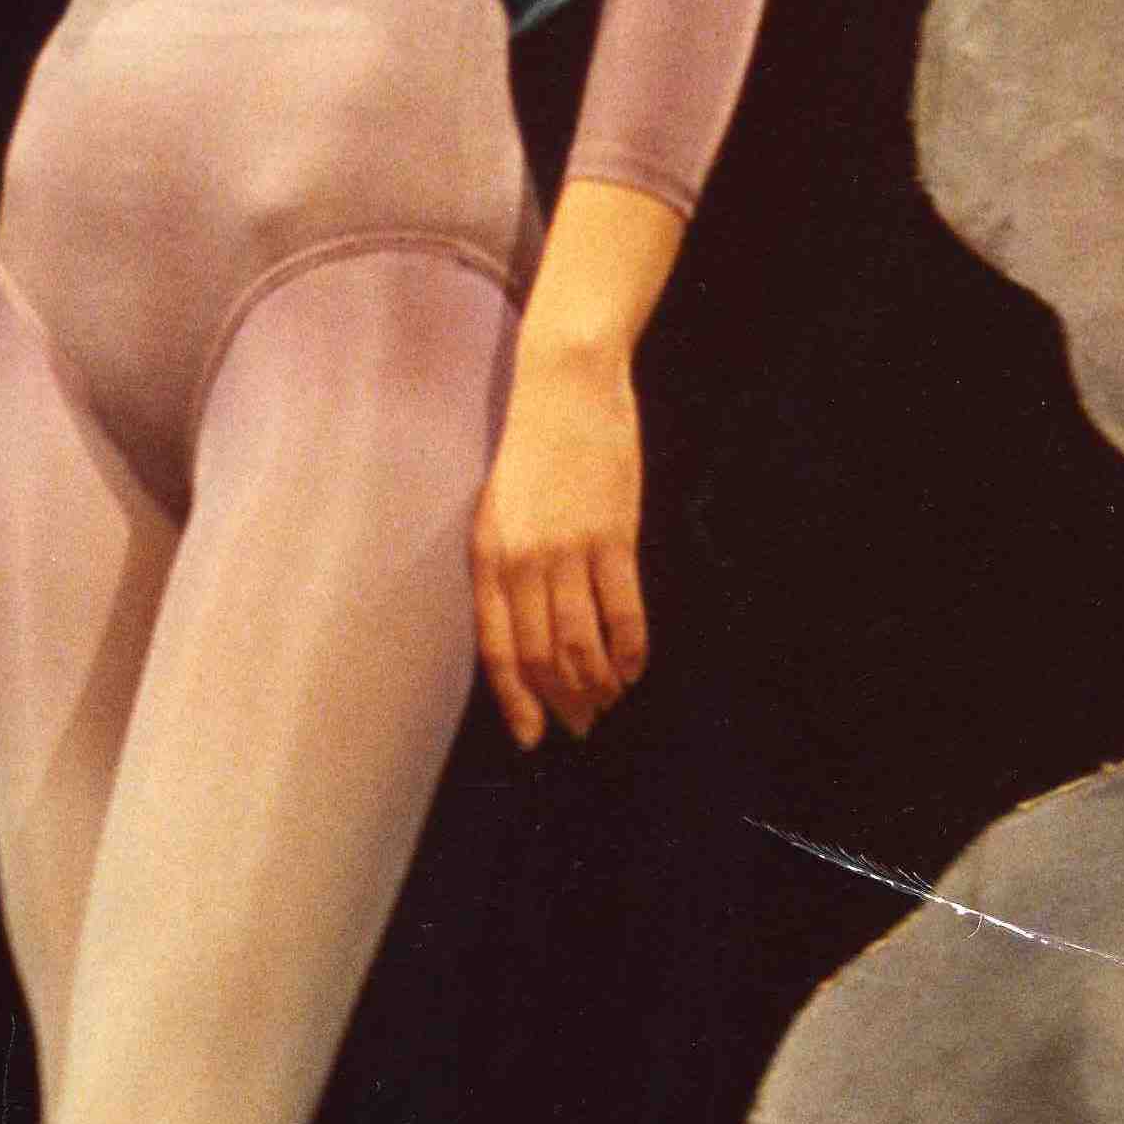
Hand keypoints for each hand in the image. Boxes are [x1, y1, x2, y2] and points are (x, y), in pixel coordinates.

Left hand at [471, 342, 649, 748]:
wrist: (565, 386)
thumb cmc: (532, 450)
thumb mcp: (500, 511)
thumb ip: (508, 569)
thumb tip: (530, 631)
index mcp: (487, 557)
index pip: (498, 650)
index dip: (517, 701)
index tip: (532, 737)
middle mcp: (522, 560)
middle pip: (543, 657)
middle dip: (564, 701)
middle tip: (583, 724)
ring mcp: (568, 549)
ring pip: (583, 644)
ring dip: (599, 684)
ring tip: (611, 699)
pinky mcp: (613, 535)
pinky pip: (624, 611)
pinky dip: (632, 649)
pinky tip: (636, 667)